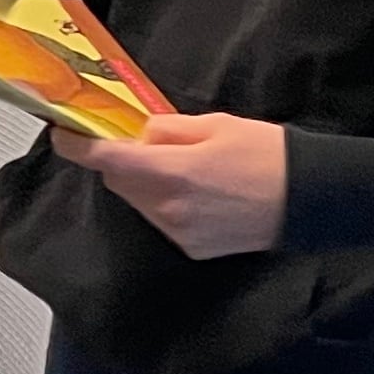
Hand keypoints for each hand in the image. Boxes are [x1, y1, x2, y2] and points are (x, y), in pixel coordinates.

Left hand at [55, 113, 286, 259]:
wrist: (310, 198)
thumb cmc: (267, 154)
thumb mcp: (216, 125)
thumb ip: (168, 130)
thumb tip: (140, 135)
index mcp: (172, 173)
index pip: (107, 159)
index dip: (78, 147)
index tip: (63, 136)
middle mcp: (168, 208)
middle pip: (120, 182)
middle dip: (122, 161)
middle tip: (146, 143)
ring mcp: (179, 233)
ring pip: (139, 202)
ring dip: (145, 184)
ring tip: (184, 169)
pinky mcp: (192, 249)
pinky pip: (162, 220)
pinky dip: (166, 204)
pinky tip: (200, 194)